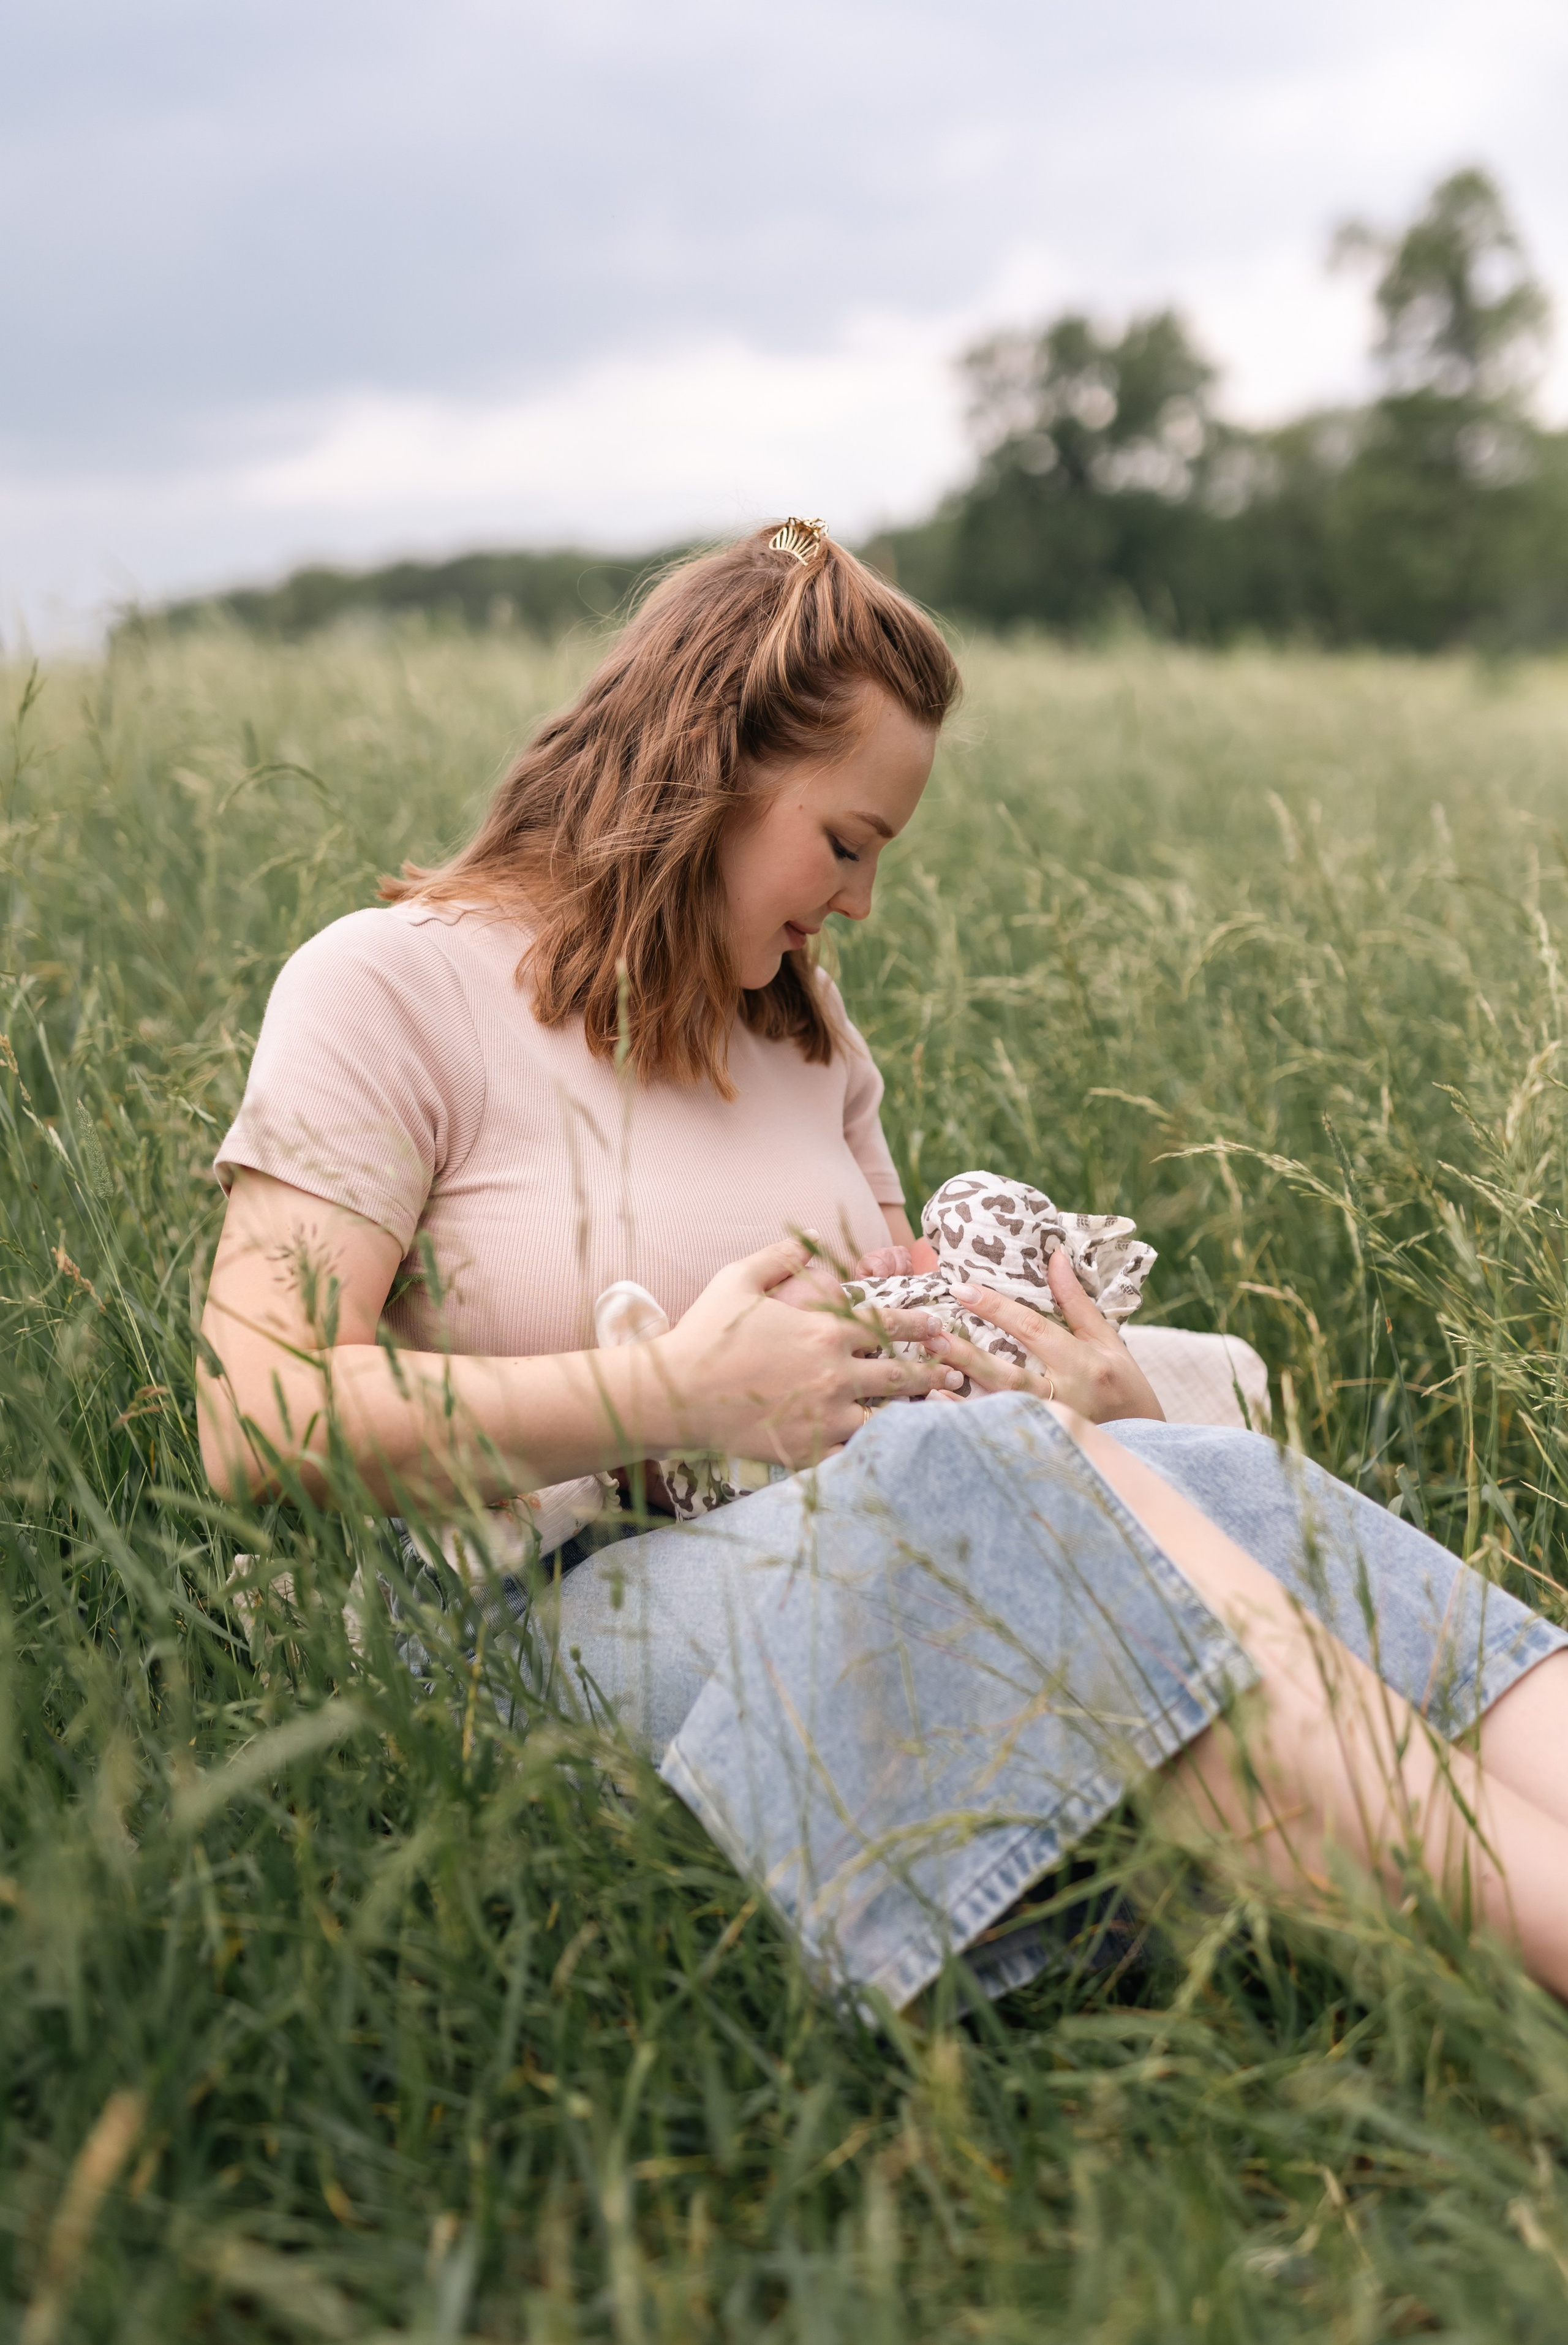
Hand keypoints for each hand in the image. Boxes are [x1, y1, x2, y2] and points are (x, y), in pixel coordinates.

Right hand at [656, 1240, 963, 1466]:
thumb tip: (814, 1237)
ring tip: (934, 1415)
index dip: (919, 1324)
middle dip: (932, 1372)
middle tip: (953, 1372)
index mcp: (825, 1332)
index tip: (937, 1327)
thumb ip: (780, 1256)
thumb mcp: (739, 1280)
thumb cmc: (706, 1333)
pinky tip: (892, 1450)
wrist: (674, 1394)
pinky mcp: (809, 1451)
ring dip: (911, 1414)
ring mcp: (825, 1417)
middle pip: (901, 1375)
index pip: (889, 1325)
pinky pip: (856, 1453)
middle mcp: (835, 1375)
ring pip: (887, 1419)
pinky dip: (877, 1451)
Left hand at [921, 1246, 1164, 1423]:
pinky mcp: (1039, 1447)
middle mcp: (1064, 1397)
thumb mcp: (1106, 1340)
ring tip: (926, 1375)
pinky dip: (967, 1422)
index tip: (961, 1289)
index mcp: (1082, 1364)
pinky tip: (938, 1407)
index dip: (996, 1308)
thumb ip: (1075, 1302)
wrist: (1144, 1442)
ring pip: (999, 1410)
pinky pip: (996, 1433)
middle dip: (968, 1356)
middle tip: (932, 1335)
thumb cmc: (1123, 1385)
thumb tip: (1054, 1255)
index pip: (1032, 1330)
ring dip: (961, 1393)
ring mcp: (1050, 1427)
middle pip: (1009, 1375)